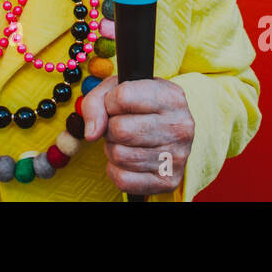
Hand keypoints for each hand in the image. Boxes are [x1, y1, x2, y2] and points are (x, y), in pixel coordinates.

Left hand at [81, 76, 193, 195]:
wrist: (168, 129)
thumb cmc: (140, 106)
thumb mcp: (118, 90)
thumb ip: (96, 103)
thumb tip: (92, 133)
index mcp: (171, 97)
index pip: (123, 97)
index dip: (110, 103)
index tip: (116, 106)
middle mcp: (179, 126)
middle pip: (120, 130)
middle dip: (110, 129)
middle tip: (120, 127)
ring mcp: (176, 156)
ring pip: (119, 155)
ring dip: (113, 149)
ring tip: (126, 142)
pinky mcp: (168, 181)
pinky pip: (123, 179)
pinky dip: (116, 170)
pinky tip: (128, 160)